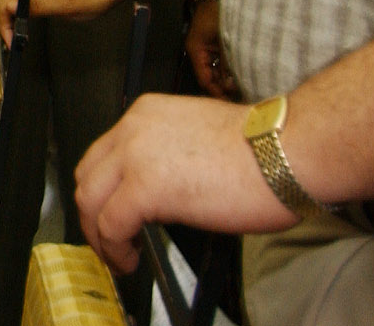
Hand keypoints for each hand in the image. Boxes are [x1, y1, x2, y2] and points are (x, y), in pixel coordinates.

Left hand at [74, 93, 299, 273]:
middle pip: (89, 175)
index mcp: (147, 114)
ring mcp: (135, 155)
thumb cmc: (263, 150)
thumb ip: (167, 156)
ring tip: (119, 257)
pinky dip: (114, 248)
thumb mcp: (198, 140)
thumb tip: (159, 189)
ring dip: (99, 236)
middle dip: (93, 214)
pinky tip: (130, 259)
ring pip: (90, 200)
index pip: (104, 154)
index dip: (104, 190)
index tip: (113, 214)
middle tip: (110, 241)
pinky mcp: (145, 187)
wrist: (285, 151)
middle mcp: (133, 128)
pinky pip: (111, 224)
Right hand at [185, 0, 239, 100]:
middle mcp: (199, 50)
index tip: (229, 101)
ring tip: (243, 86)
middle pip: (209, 77)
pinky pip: (220, 61)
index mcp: (195, 50)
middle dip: (223, 87)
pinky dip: (229, 68)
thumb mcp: (224, 39)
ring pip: (216, 70)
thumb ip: (227, 62)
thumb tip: (231, 83)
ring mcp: (207, 47)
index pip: (204, 79)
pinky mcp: (216, 44)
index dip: (216, 92)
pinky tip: (241, 73)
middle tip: (240, 96)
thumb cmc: (219, 10)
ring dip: (227, 78)